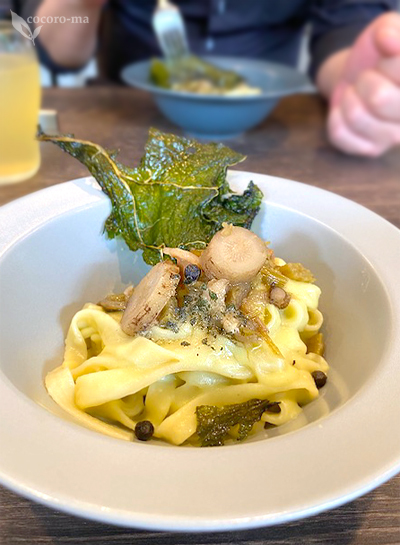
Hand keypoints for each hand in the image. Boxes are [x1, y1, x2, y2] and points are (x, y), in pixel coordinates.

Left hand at [328, 12, 399, 156]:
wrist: (362, 73)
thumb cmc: (380, 50)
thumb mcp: (388, 27)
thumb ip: (391, 29)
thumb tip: (389, 41)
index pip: (399, 73)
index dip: (387, 62)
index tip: (387, 60)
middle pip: (379, 99)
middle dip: (365, 81)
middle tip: (368, 78)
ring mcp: (394, 138)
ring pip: (357, 118)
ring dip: (349, 98)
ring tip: (357, 92)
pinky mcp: (370, 150)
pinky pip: (340, 135)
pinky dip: (335, 117)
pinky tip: (345, 110)